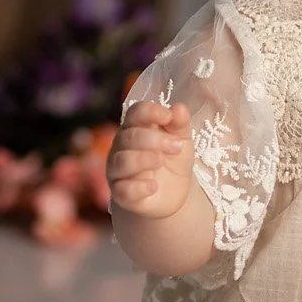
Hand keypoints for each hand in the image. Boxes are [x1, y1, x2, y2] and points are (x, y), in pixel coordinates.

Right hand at [108, 101, 193, 219]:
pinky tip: (153, 186)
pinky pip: (123, 189)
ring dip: (144, 159)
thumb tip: (178, 108)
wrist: (174, 194)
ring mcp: (118, 171)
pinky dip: (139, 187)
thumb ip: (180, 124)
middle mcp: (121, 148)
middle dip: (154, 139)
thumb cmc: (172, 160)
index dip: (149, 112)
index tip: (168, 117)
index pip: (134, 113)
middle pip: (129, 137)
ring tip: (161, 161)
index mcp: (135, 128)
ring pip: (122, 161)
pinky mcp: (121, 194)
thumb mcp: (182, 140)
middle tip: (176, 147)